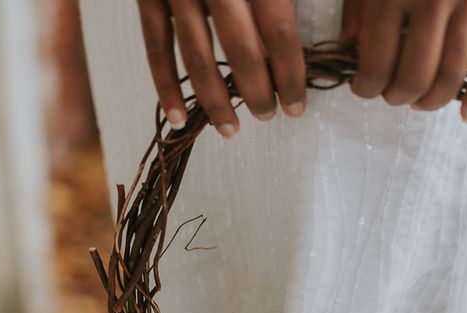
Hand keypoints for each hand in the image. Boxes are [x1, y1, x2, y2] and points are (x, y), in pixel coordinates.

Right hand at [136, 0, 306, 137]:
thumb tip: (311, 29)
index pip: (279, 31)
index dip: (292, 74)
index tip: (298, 105)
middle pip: (241, 50)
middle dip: (258, 92)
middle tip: (268, 116)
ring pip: (196, 56)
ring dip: (215, 101)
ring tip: (231, 130)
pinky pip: (155, 46)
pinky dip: (164, 86)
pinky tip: (178, 118)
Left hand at [341, 0, 466, 121]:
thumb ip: (356, 6)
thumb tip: (351, 53)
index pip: (376, 63)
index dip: (366, 87)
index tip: (361, 88)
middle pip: (414, 75)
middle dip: (397, 96)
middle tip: (389, 96)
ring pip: (452, 74)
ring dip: (432, 100)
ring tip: (418, 103)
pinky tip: (464, 115)